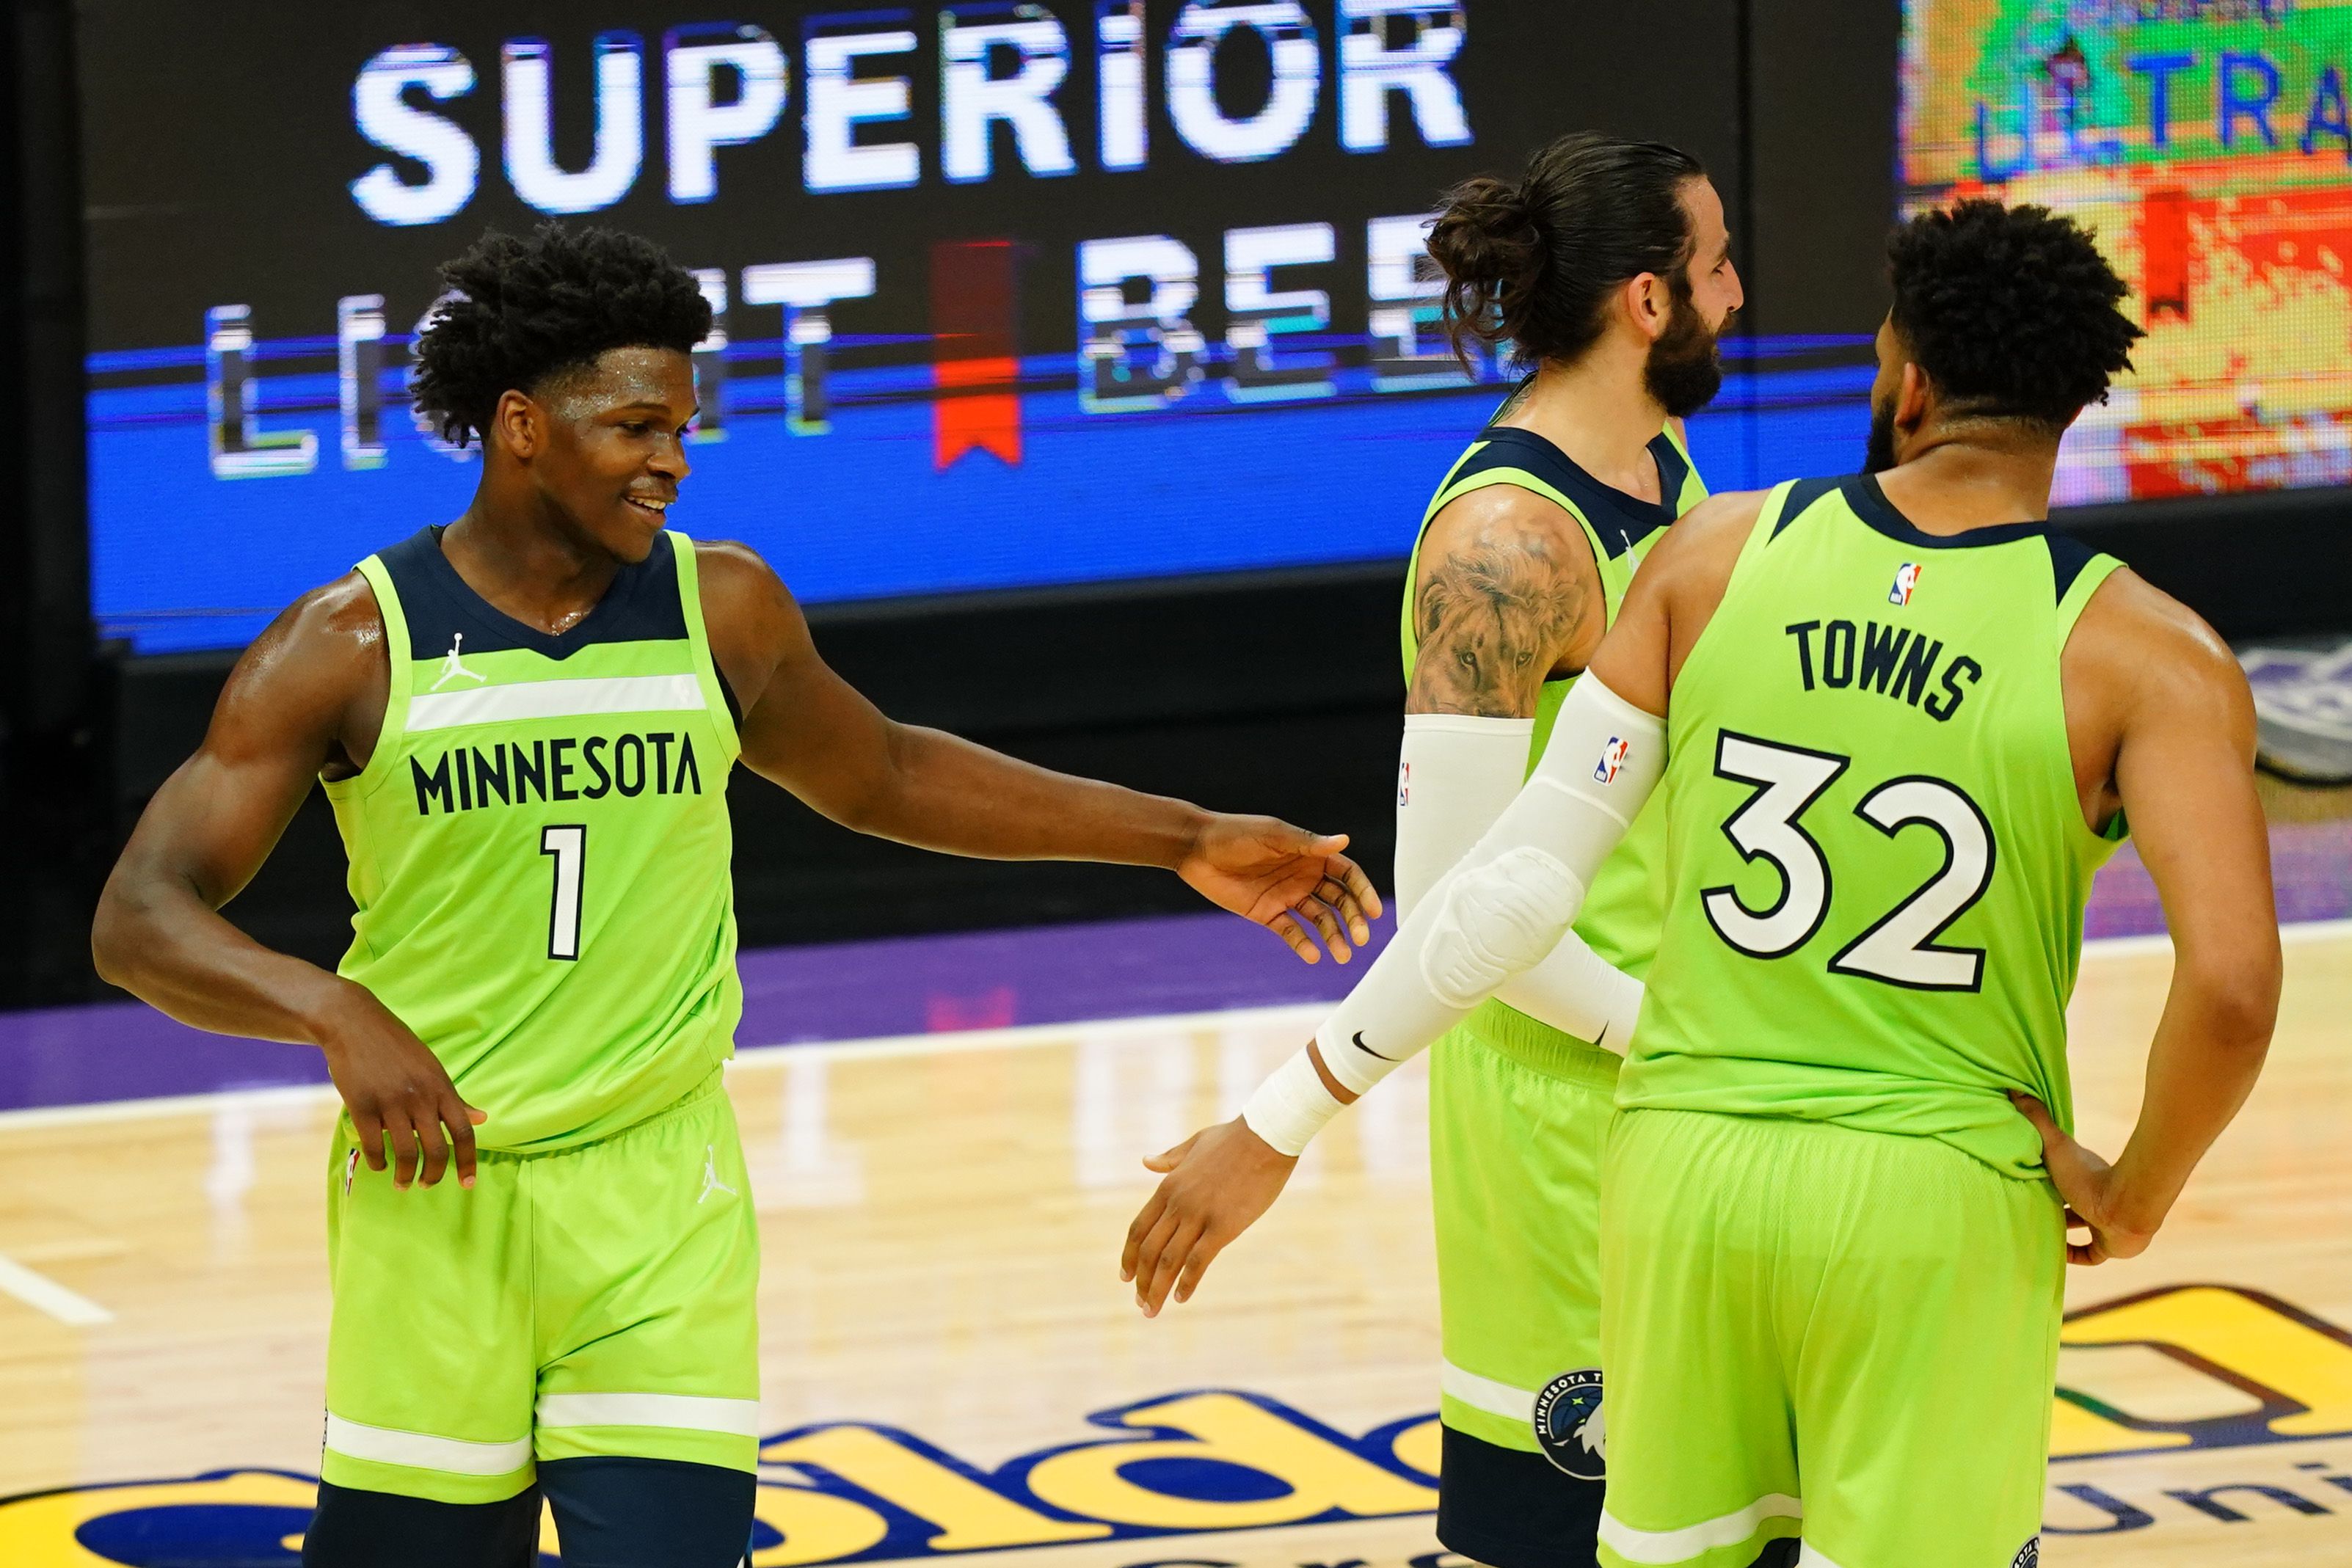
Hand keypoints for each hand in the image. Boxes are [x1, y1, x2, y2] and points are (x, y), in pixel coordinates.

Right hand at [315, 982, 486, 1190]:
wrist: (354, 1023)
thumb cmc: (397, 1046)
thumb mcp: (432, 1068)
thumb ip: (454, 1097)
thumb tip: (482, 1118)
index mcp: (441, 1086)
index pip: (463, 1131)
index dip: (467, 1161)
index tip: (468, 1184)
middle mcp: (420, 1097)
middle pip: (436, 1150)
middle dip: (434, 1176)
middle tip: (427, 1185)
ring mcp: (390, 1102)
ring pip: (405, 1153)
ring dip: (405, 1176)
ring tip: (403, 1183)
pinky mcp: (361, 1106)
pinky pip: (373, 1146)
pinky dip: (378, 1162)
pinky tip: (380, 1166)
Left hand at [1122, 1117, 1295, 1315]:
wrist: (1266, 1136)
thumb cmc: (1234, 1138)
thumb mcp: (1195, 1143)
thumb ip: (1169, 1158)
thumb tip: (1145, 1161)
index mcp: (1168, 1186)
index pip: (1139, 1229)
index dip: (1130, 1256)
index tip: (1126, 1276)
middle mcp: (1178, 1203)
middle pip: (1149, 1250)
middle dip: (1141, 1280)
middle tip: (1140, 1302)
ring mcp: (1199, 1215)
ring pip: (1169, 1260)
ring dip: (1158, 1288)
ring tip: (1152, 1310)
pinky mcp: (1224, 1226)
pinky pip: (1198, 1261)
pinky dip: (1187, 1283)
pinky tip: (1181, 1298)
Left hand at [1178, 815, 1382, 964]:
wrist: (1196, 849)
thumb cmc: (1236, 833)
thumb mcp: (1274, 835)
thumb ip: (1308, 843)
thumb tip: (1344, 839)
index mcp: (1310, 855)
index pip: (1347, 874)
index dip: (1362, 892)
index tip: (1374, 911)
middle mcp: (1304, 877)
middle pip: (1338, 900)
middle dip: (1352, 919)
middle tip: (1360, 938)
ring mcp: (1287, 896)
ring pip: (1319, 919)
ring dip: (1333, 936)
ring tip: (1342, 954)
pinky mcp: (1268, 914)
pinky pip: (1291, 931)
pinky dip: (1303, 944)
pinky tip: (1314, 955)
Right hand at [2012, 1093, 2154, 1264]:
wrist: (2126, 1206)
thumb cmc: (2090, 1175)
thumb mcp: (2055, 1146)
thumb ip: (2037, 1120)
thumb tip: (2015, 1090)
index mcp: (2085, 1177)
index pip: (2064, 1177)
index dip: (2047, 1179)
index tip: (2028, 1179)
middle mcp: (2096, 1200)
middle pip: (2070, 1204)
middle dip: (2051, 1206)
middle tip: (2026, 1207)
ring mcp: (2104, 1225)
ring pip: (2079, 1228)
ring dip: (2060, 1230)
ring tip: (2035, 1230)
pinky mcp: (2108, 1248)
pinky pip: (2088, 1255)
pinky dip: (2071, 1255)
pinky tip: (2054, 1253)